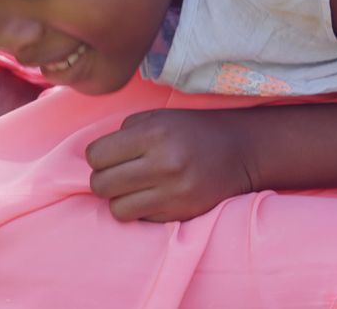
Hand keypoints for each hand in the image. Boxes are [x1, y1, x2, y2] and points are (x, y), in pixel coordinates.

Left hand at [85, 108, 253, 222]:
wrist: (241, 151)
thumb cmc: (191, 130)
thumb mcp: (158, 117)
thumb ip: (124, 132)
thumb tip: (95, 158)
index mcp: (153, 134)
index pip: (96, 156)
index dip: (98, 156)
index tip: (110, 155)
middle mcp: (163, 164)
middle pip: (101, 185)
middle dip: (104, 179)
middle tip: (119, 173)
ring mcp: (174, 193)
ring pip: (117, 209)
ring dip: (120, 199)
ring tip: (134, 187)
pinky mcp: (182, 213)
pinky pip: (141, 220)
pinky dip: (141, 210)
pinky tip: (154, 195)